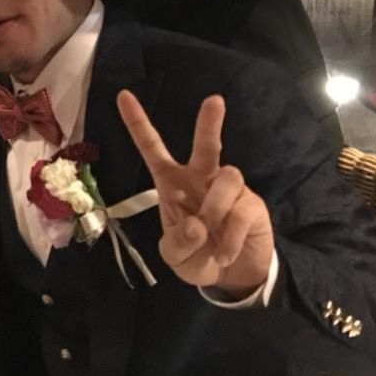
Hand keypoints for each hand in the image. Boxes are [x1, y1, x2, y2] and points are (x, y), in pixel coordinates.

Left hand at [117, 90, 273, 297]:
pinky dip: (230, 238)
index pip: (152, 148)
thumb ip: (178, 243)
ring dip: (215, 210)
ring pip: (227, 178)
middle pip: (207, 146)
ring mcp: (229, 190)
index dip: (137, 123)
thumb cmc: (197, 257)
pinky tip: (224, 254)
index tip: (123, 96)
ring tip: (210, 237)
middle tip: (214, 100)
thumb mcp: (175, 256)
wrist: (233, 279)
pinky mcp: (252, 204)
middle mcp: (200, 178)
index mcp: (171, 182)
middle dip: (209, 123)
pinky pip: (240, 211)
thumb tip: (196, 224)